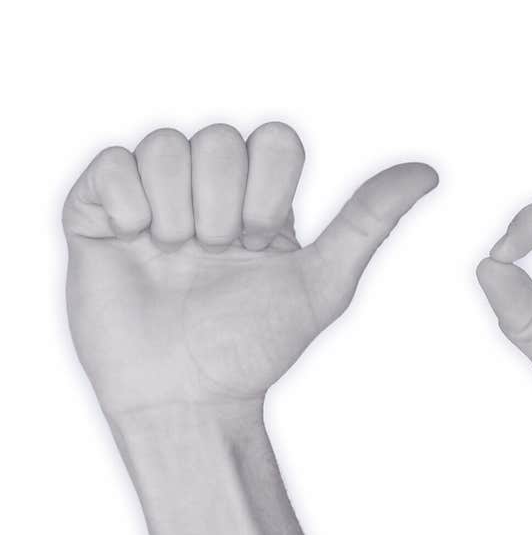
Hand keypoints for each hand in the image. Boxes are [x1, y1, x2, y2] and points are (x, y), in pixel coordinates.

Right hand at [64, 122, 436, 534]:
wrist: (188, 397)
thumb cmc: (256, 346)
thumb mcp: (323, 281)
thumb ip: (370, 218)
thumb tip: (429, 170)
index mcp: (260, 200)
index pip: (274, 139)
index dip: (268, 186)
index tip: (261, 242)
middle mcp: (209, 191)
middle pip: (218, 136)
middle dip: (222, 205)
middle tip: (215, 255)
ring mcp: (154, 199)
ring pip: (164, 143)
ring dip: (176, 207)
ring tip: (175, 256)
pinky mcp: (100, 214)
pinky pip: (110, 163)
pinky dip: (126, 200)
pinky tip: (136, 242)